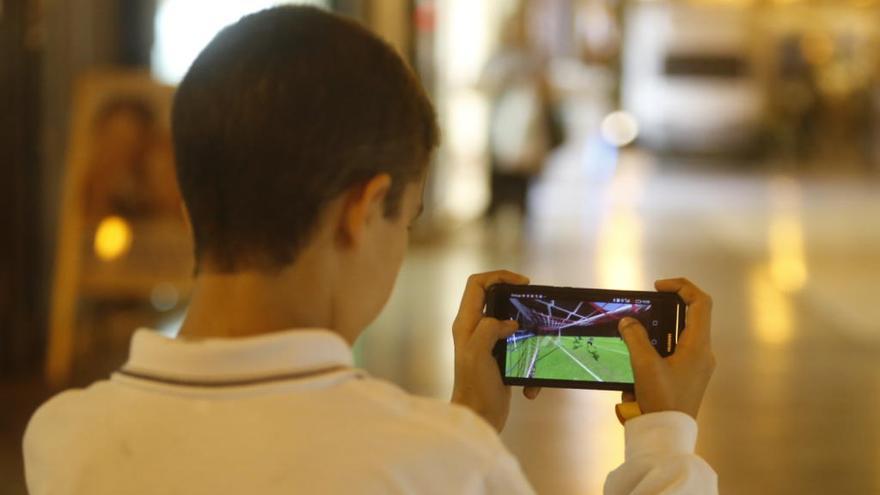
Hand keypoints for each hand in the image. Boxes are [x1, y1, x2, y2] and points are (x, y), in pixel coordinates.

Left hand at [450, 271, 539, 431]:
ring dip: (528, 335)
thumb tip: (510, 323)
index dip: (499, 276)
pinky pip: (519, 351)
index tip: (523, 283)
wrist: (478, 420)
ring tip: (539, 344)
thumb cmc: (474, 388)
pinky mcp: (500, 360)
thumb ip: (489, 329)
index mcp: (466, 324)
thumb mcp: (477, 353)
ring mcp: (487, 345)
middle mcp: (474, 330)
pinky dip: (529, 366)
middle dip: (517, 302)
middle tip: (535, 307)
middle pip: (495, 299)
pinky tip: (530, 386)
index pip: (477, 284)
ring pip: (511, 325)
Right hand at [617, 278, 714, 419]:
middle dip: (666, 308)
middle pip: (691, 316)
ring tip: (637, 332)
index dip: (681, 286)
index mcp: (699, 346)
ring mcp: (697, 366)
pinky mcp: (688, 377)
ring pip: (682, 334)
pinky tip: (640, 355)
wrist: (667, 435)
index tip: (658, 287)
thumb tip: (628, 321)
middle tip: (645, 306)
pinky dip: (659, 345)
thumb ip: (635, 338)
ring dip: (660, 328)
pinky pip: (676, 351)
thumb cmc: (662, 400)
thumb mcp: (644, 365)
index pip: (700, 303)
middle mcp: (703, 353)